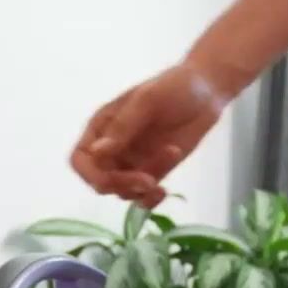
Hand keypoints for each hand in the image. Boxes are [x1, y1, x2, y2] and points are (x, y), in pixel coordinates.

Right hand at [70, 62, 227, 207]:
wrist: (207, 92)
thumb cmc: (174, 87)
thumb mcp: (148, 100)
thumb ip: (123, 127)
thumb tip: (96, 152)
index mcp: (102, 127)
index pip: (81, 159)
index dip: (90, 174)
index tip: (110, 178)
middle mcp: (112, 149)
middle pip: (101, 181)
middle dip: (122, 184)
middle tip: (149, 180)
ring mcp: (132, 163)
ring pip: (122, 192)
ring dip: (142, 189)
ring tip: (170, 159)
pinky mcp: (152, 173)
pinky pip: (142, 197)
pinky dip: (150, 200)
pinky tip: (164, 191)